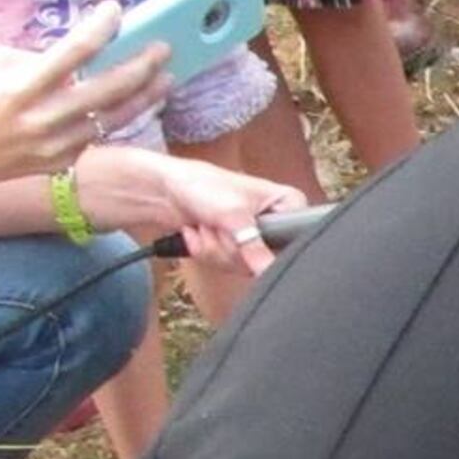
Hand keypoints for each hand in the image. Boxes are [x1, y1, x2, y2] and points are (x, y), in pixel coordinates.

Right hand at [0, 9, 166, 178]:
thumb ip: (32, 58)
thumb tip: (77, 51)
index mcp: (20, 88)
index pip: (73, 51)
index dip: (99, 28)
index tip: (115, 9)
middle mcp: (42, 119)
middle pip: (107, 89)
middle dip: (140, 66)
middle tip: (163, 48)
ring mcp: (55, 145)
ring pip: (114, 118)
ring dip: (146, 96)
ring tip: (167, 77)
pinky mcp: (62, 161)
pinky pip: (99, 135)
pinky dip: (121, 116)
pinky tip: (139, 102)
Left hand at [68, 143, 299, 270]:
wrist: (162, 188)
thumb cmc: (200, 184)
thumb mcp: (233, 215)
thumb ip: (255, 249)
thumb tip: (270, 273)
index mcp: (287, 204)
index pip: (296, 239)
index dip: (268, 244)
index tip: (245, 233)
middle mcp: (274, 220)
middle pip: (266, 258)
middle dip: (232, 245)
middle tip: (217, 225)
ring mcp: (253, 235)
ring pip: (244, 265)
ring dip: (216, 248)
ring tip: (205, 225)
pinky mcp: (234, 246)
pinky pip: (228, 265)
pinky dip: (207, 251)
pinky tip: (199, 232)